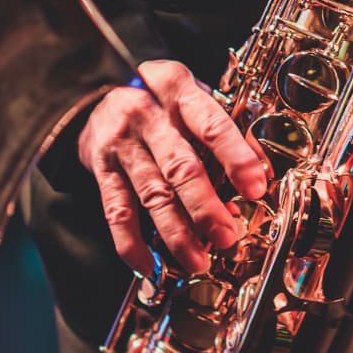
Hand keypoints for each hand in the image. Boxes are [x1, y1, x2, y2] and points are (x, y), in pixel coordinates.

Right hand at [78, 60, 269, 277]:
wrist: (97, 93)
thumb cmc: (161, 98)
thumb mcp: (191, 95)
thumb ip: (218, 128)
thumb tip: (253, 175)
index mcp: (177, 89)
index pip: (211, 124)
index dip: (235, 158)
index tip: (256, 187)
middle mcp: (146, 114)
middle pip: (179, 166)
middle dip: (205, 206)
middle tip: (227, 236)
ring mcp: (121, 143)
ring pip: (151, 194)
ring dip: (176, 232)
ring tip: (197, 260)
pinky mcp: (102, 169)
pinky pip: (116, 211)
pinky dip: (131, 242)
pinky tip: (148, 264)